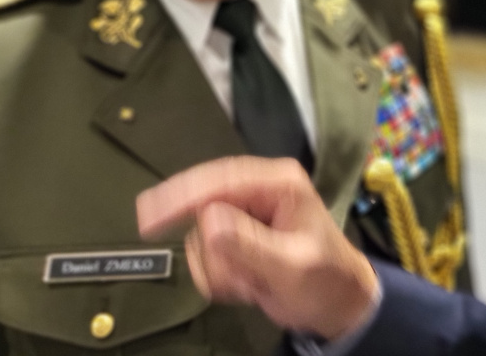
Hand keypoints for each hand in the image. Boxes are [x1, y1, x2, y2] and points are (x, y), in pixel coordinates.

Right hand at [136, 156, 378, 338]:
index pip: (221, 178)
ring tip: (254, 283)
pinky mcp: (234, 240)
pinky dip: (220, 277)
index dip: (181, 193)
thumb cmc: (326, 279)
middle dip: (212, 248)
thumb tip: (207, 221)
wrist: (337, 306)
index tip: (148, 215)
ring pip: (200, 236)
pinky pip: (204, 256)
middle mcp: (257, 192)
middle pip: (202, 204)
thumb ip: (249, 244)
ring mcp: (244, 216)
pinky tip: (248, 285)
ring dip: (220, 268)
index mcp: (278, 182)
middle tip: (207, 265)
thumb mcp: (291, 265)